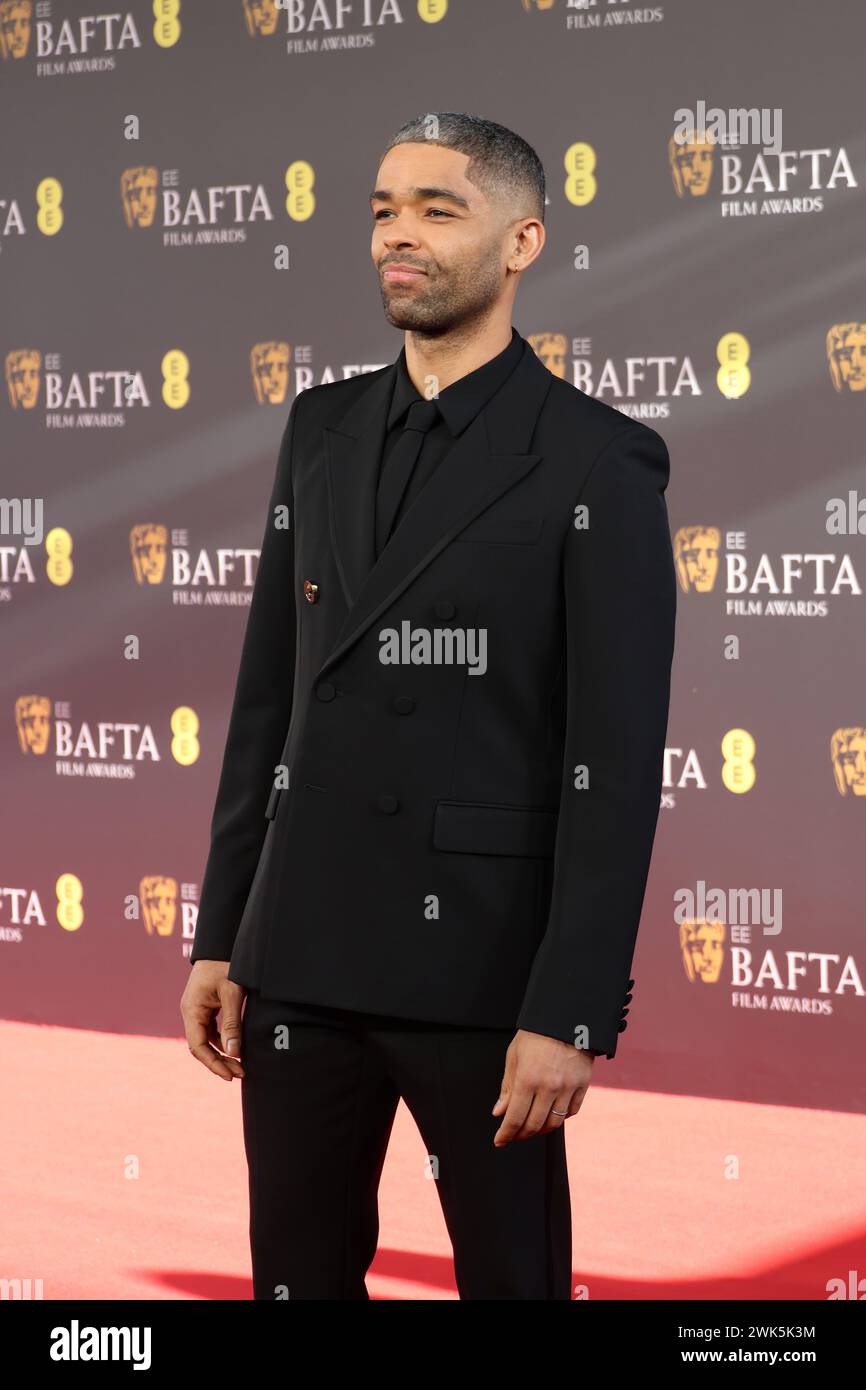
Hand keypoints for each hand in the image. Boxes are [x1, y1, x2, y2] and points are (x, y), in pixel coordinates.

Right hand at [180, 960, 245, 1081]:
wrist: (221, 944)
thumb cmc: (226, 964)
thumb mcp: (233, 993)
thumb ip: (233, 1023)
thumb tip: (234, 1053)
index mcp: (192, 1010)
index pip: (198, 1046)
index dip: (213, 1063)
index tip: (230, 1074)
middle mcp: (190, 1012)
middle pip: (201, 1046)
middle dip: (219, 1061)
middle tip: (240, 1074)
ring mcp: (196, 1010)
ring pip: (206, 1039)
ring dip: (221, 1053)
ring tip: (240, 1065)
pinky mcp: (205, 1007)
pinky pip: (210, 1030)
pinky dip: (222, 1041)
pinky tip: (236, 1048)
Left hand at [491, 1029, 592, 1145]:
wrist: (565, 1018)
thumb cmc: (535, 1035)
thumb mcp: (514, 1056)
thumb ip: (508, 1087)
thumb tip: (499, 1112)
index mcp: (527, 1078)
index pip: (515, 1117)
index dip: (506, 1134)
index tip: (500, 1140)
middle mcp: (549, 1086)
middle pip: (534, 1125)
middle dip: (521, 1135)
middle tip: (514, 1135)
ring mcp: (568, 1087)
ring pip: (554, 1122)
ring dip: (541, 1130)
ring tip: (532, 1127)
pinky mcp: (582, 1085)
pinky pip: (572, 1111)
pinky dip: (560, 1118)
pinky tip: (551, 1114)